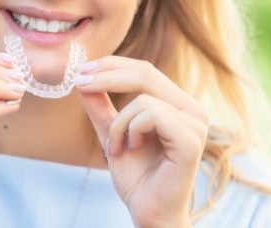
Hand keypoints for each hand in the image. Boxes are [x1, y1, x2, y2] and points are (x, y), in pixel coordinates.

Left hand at [75, 56, 208, 227]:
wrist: (148, 212)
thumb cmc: (135, 175)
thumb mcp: (111, 132)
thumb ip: (100, 106)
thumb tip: (83, 77)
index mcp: (176, 103)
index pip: (143, 70)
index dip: (111, 65)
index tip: (82, 70)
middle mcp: (191, 109)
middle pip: (145, 72)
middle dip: (106, 75)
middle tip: (80, 83)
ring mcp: (195, 123)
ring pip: (143, 97)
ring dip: (118, 122)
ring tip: (115, 146)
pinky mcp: (191, 139)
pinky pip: (151, 114)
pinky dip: (130, 130)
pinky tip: (131, 148)